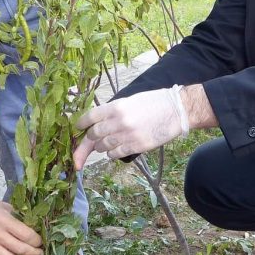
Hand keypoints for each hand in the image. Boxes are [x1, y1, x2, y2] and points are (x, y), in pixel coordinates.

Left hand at [73, 86, 188, 166]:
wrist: (176, 110)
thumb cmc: (154, 103)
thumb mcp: (130, 100)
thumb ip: (113, 111)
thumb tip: (97, 123)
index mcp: (116, 106)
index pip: (90, 117)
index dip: (81, 124)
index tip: (78, 127)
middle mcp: (119, 121)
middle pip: (93, 135)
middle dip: (90, 139)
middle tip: (93, 140)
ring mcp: (127, 135)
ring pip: (102, 147)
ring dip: (101, 146)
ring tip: (108, 142)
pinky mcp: (136, 147)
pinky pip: (114, 154)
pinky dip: (112, 153)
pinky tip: (116, 149)